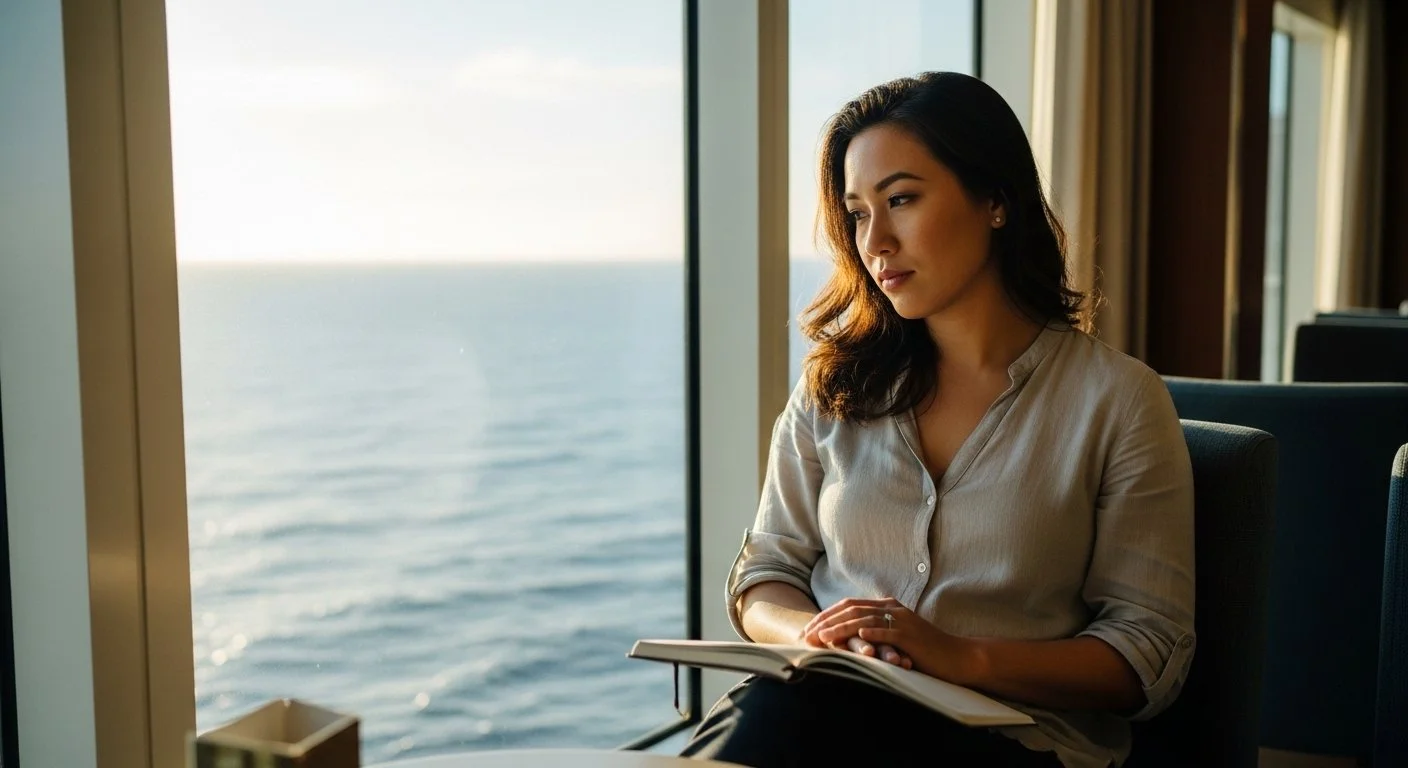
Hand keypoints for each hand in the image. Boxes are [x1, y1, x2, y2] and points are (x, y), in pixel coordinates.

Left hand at [802, 597, 971, 682]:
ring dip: (839, 628)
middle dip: (826, 621)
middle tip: (806, 634)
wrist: (958, 657)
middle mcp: (892, 608)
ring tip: (821, 637)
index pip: (849, 606)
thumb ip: (876, 634)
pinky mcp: (910, 635)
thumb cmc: (927, 652)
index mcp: (887, 606)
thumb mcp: (897, 639)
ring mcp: (901, 620)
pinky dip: (870, 633)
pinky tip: (855, 637)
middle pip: (851, 609)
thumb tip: (848, 641)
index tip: (808, 629)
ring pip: (863, 619)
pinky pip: (886, 632)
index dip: (827, 616)